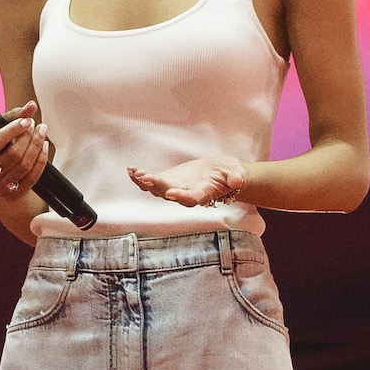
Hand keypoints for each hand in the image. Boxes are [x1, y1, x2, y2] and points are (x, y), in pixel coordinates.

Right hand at [0, 103, 49, 203]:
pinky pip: (31, 179)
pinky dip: (41, 162)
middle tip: (38, 126)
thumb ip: (16, 116)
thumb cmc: (0, 147)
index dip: (12, 131)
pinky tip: (44, 148)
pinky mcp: (11, 196)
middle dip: (28, 139)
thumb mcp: (2, 129)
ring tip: (42, 134)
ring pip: (23, 167)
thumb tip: (31, 105)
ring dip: (37, 148)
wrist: (0, 173)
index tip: (27, 121)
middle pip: (12, 155)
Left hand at [127, 155, 244, 207]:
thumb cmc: (229, 173)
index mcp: (203, 193)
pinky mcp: (168, 180)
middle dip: (157, 186)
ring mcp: (175, 188)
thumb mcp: (235, 172)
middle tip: (147, 178)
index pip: (191, 198)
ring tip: (136, 173)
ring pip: (156, 189)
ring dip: (145, 182)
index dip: (181, 197)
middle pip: (169, 194)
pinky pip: (151, 181)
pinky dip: (140, 177)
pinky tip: (131, 170)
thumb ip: (235, 176)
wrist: (220, 174)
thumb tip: (237, 180)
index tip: (171, 193)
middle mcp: (186, 194)